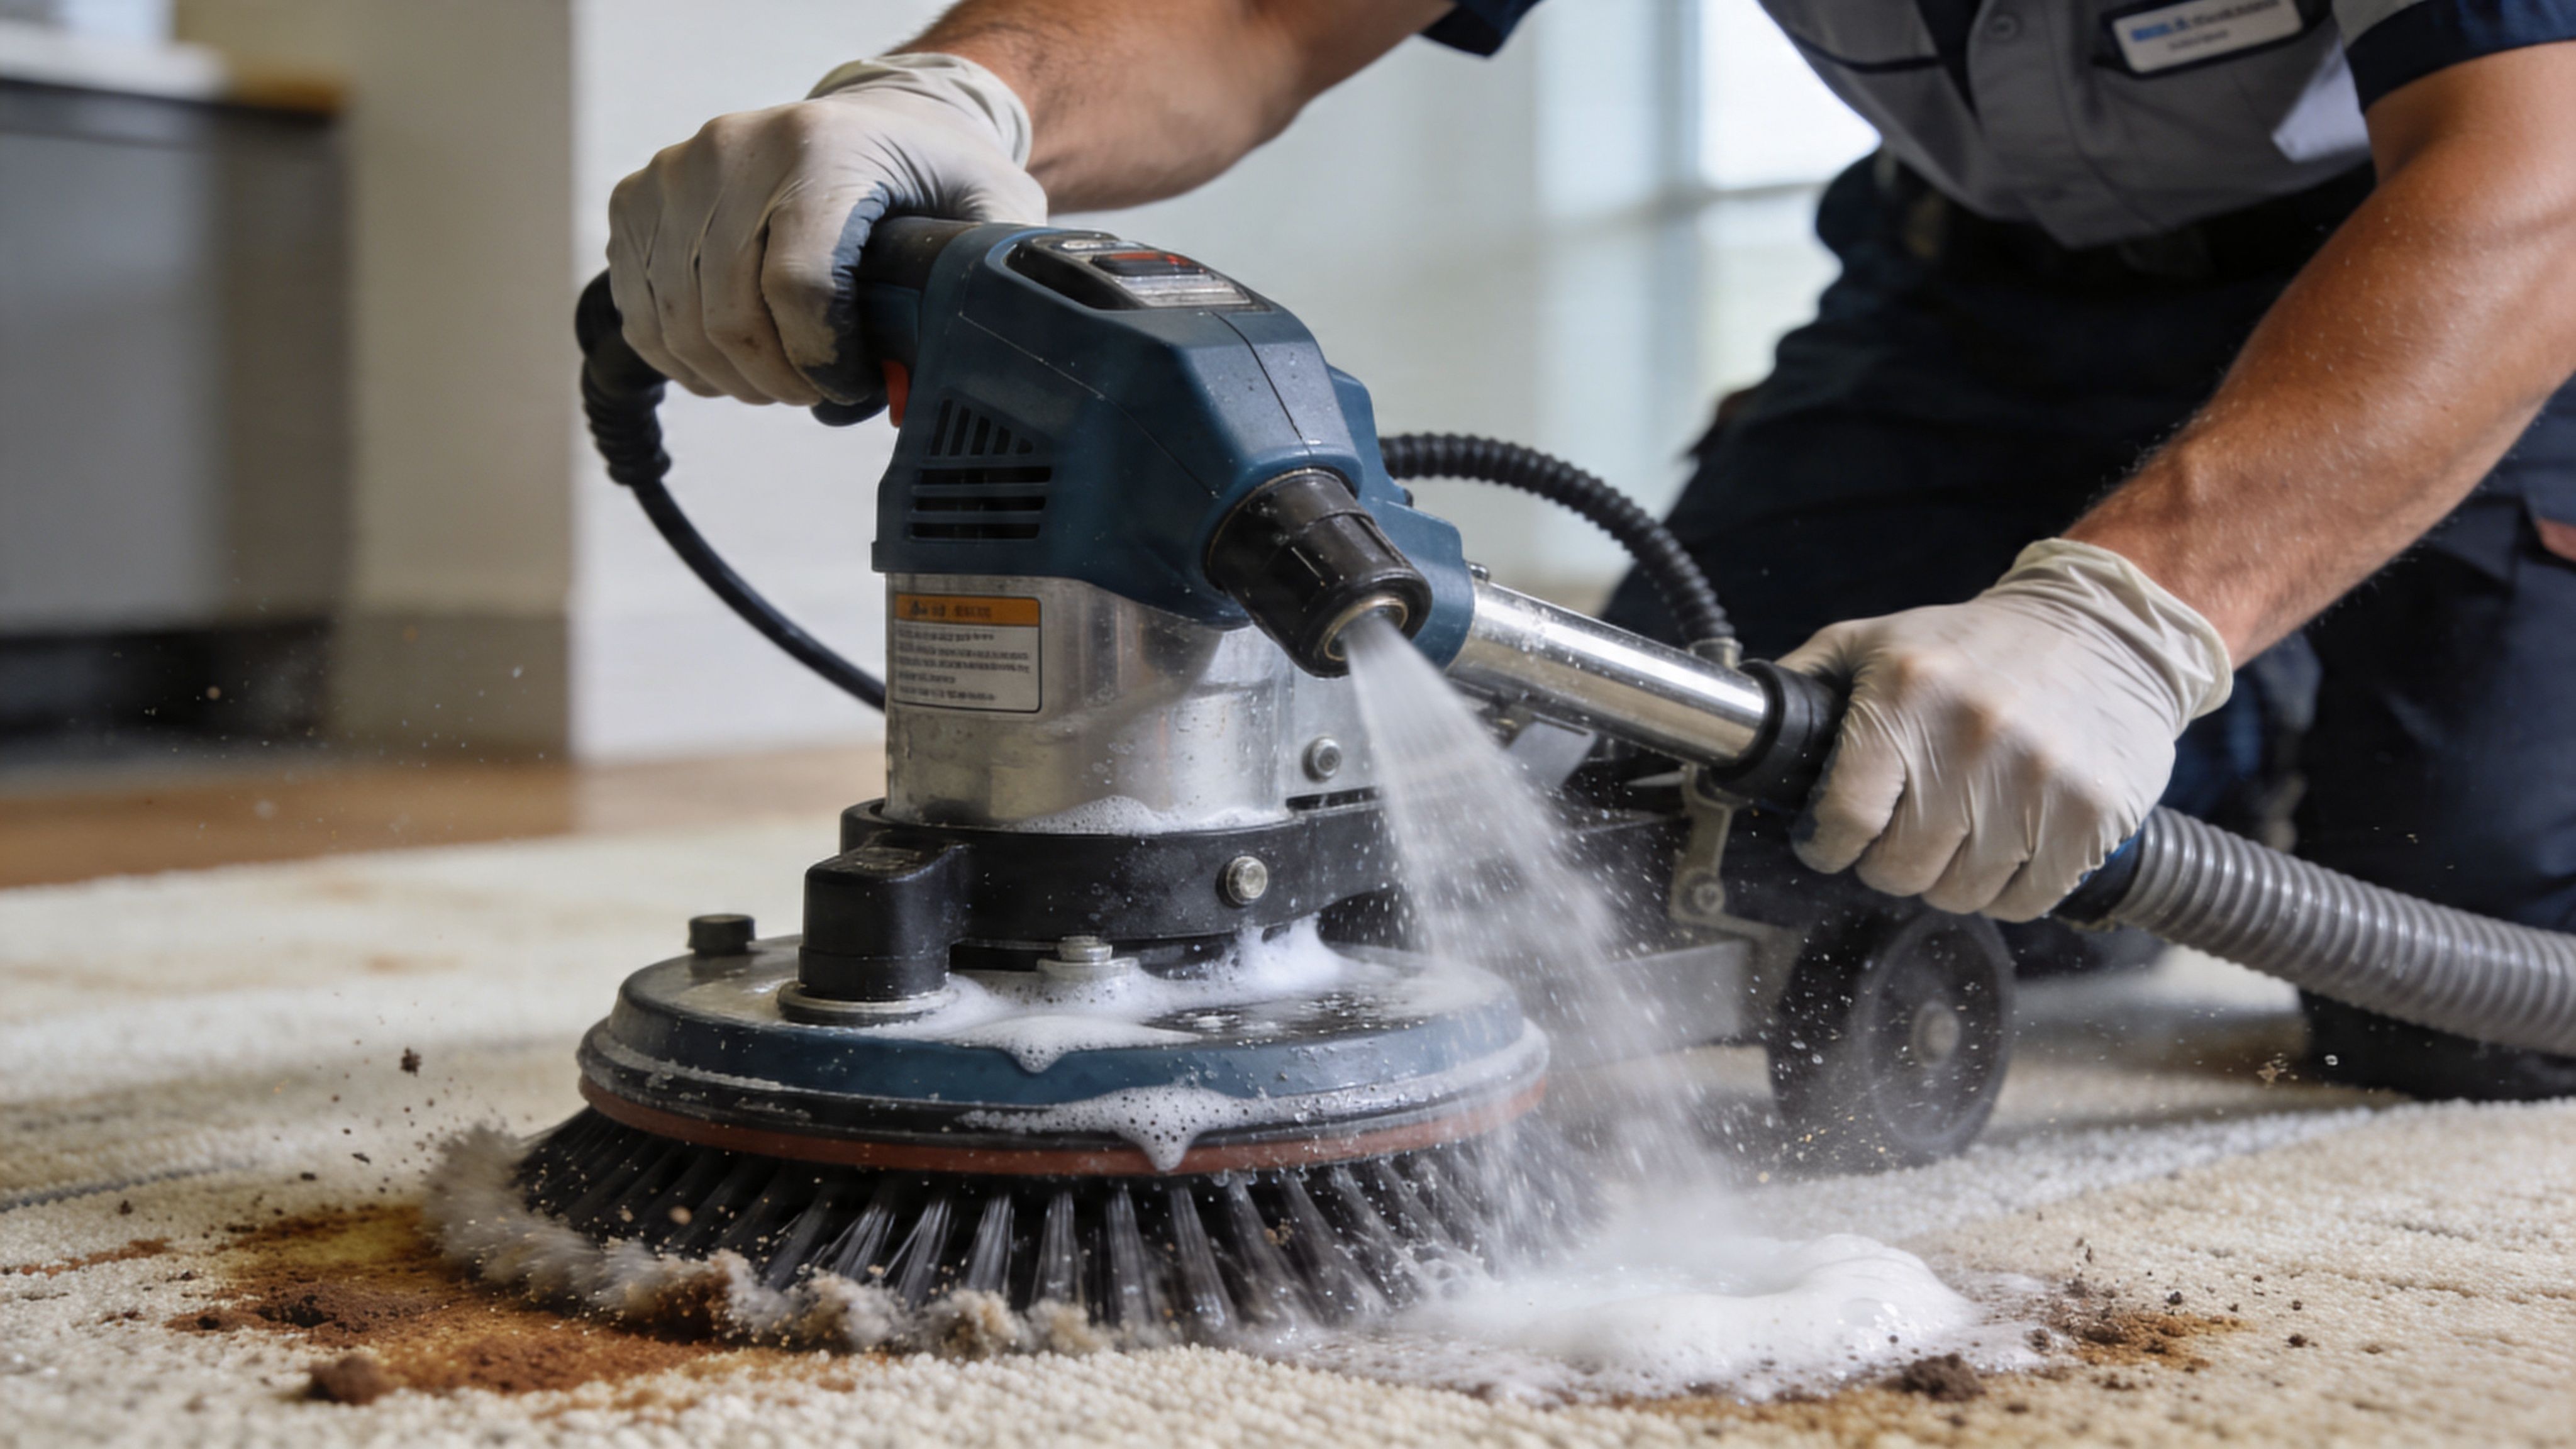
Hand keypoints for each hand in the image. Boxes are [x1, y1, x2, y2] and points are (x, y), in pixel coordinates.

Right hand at [606, 53, 1046, 407]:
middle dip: (780, 381)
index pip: (797, 286)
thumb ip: (983, 276)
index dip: (825, 362)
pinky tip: (731, 364)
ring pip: (679, 325)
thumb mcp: (987, 207)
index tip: (856, 384)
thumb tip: (967, 360)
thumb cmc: (928, 174)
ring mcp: (675, 172)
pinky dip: (683, 358)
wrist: (874, 121)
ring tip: (782, 381)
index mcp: (818, 148)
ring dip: (733, 378)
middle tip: (818, 392)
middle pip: (730, 316)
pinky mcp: (638, 199)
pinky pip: (640, 312)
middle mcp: (733, 150)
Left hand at [1776, 540, 2232, 920]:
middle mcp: (1972, 736)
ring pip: (1960, 894)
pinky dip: (2006, 890)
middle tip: (1898, 836)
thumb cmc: (1974, 645)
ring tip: (1954, 836)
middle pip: (1899, 868)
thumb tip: (1744, 740)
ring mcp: (2038, 778)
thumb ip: (1803, 685)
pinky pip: (2026, 900)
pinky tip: (2003, 848)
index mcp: (1907, 693)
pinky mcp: (2093, 812)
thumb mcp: (1873, 642)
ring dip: (1947, 879)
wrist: (2102, 628)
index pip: (1844, 817)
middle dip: (1886, 862)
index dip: (1826, 845)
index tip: (1828, 843)